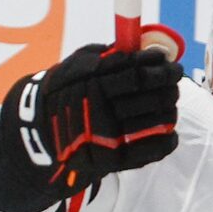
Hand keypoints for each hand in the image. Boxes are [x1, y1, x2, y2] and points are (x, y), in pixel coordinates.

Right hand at [0, 36, 186, 211]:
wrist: (38, 133)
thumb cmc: (64, 92)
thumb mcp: (77, 64)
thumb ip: (110, 55)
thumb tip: (150, 50)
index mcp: (89, 83)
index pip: (135, 71)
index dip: (157, 64)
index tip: (166, 60)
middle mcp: (96, 110)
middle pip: (149, 94)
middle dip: (168, 83)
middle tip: (174, 78)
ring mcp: (104, 138)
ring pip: (156, 120)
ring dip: (170, 109)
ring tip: (169, 103)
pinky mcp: (110, 161)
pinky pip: (150, 151)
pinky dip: (166, 140)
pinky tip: (169, 131)